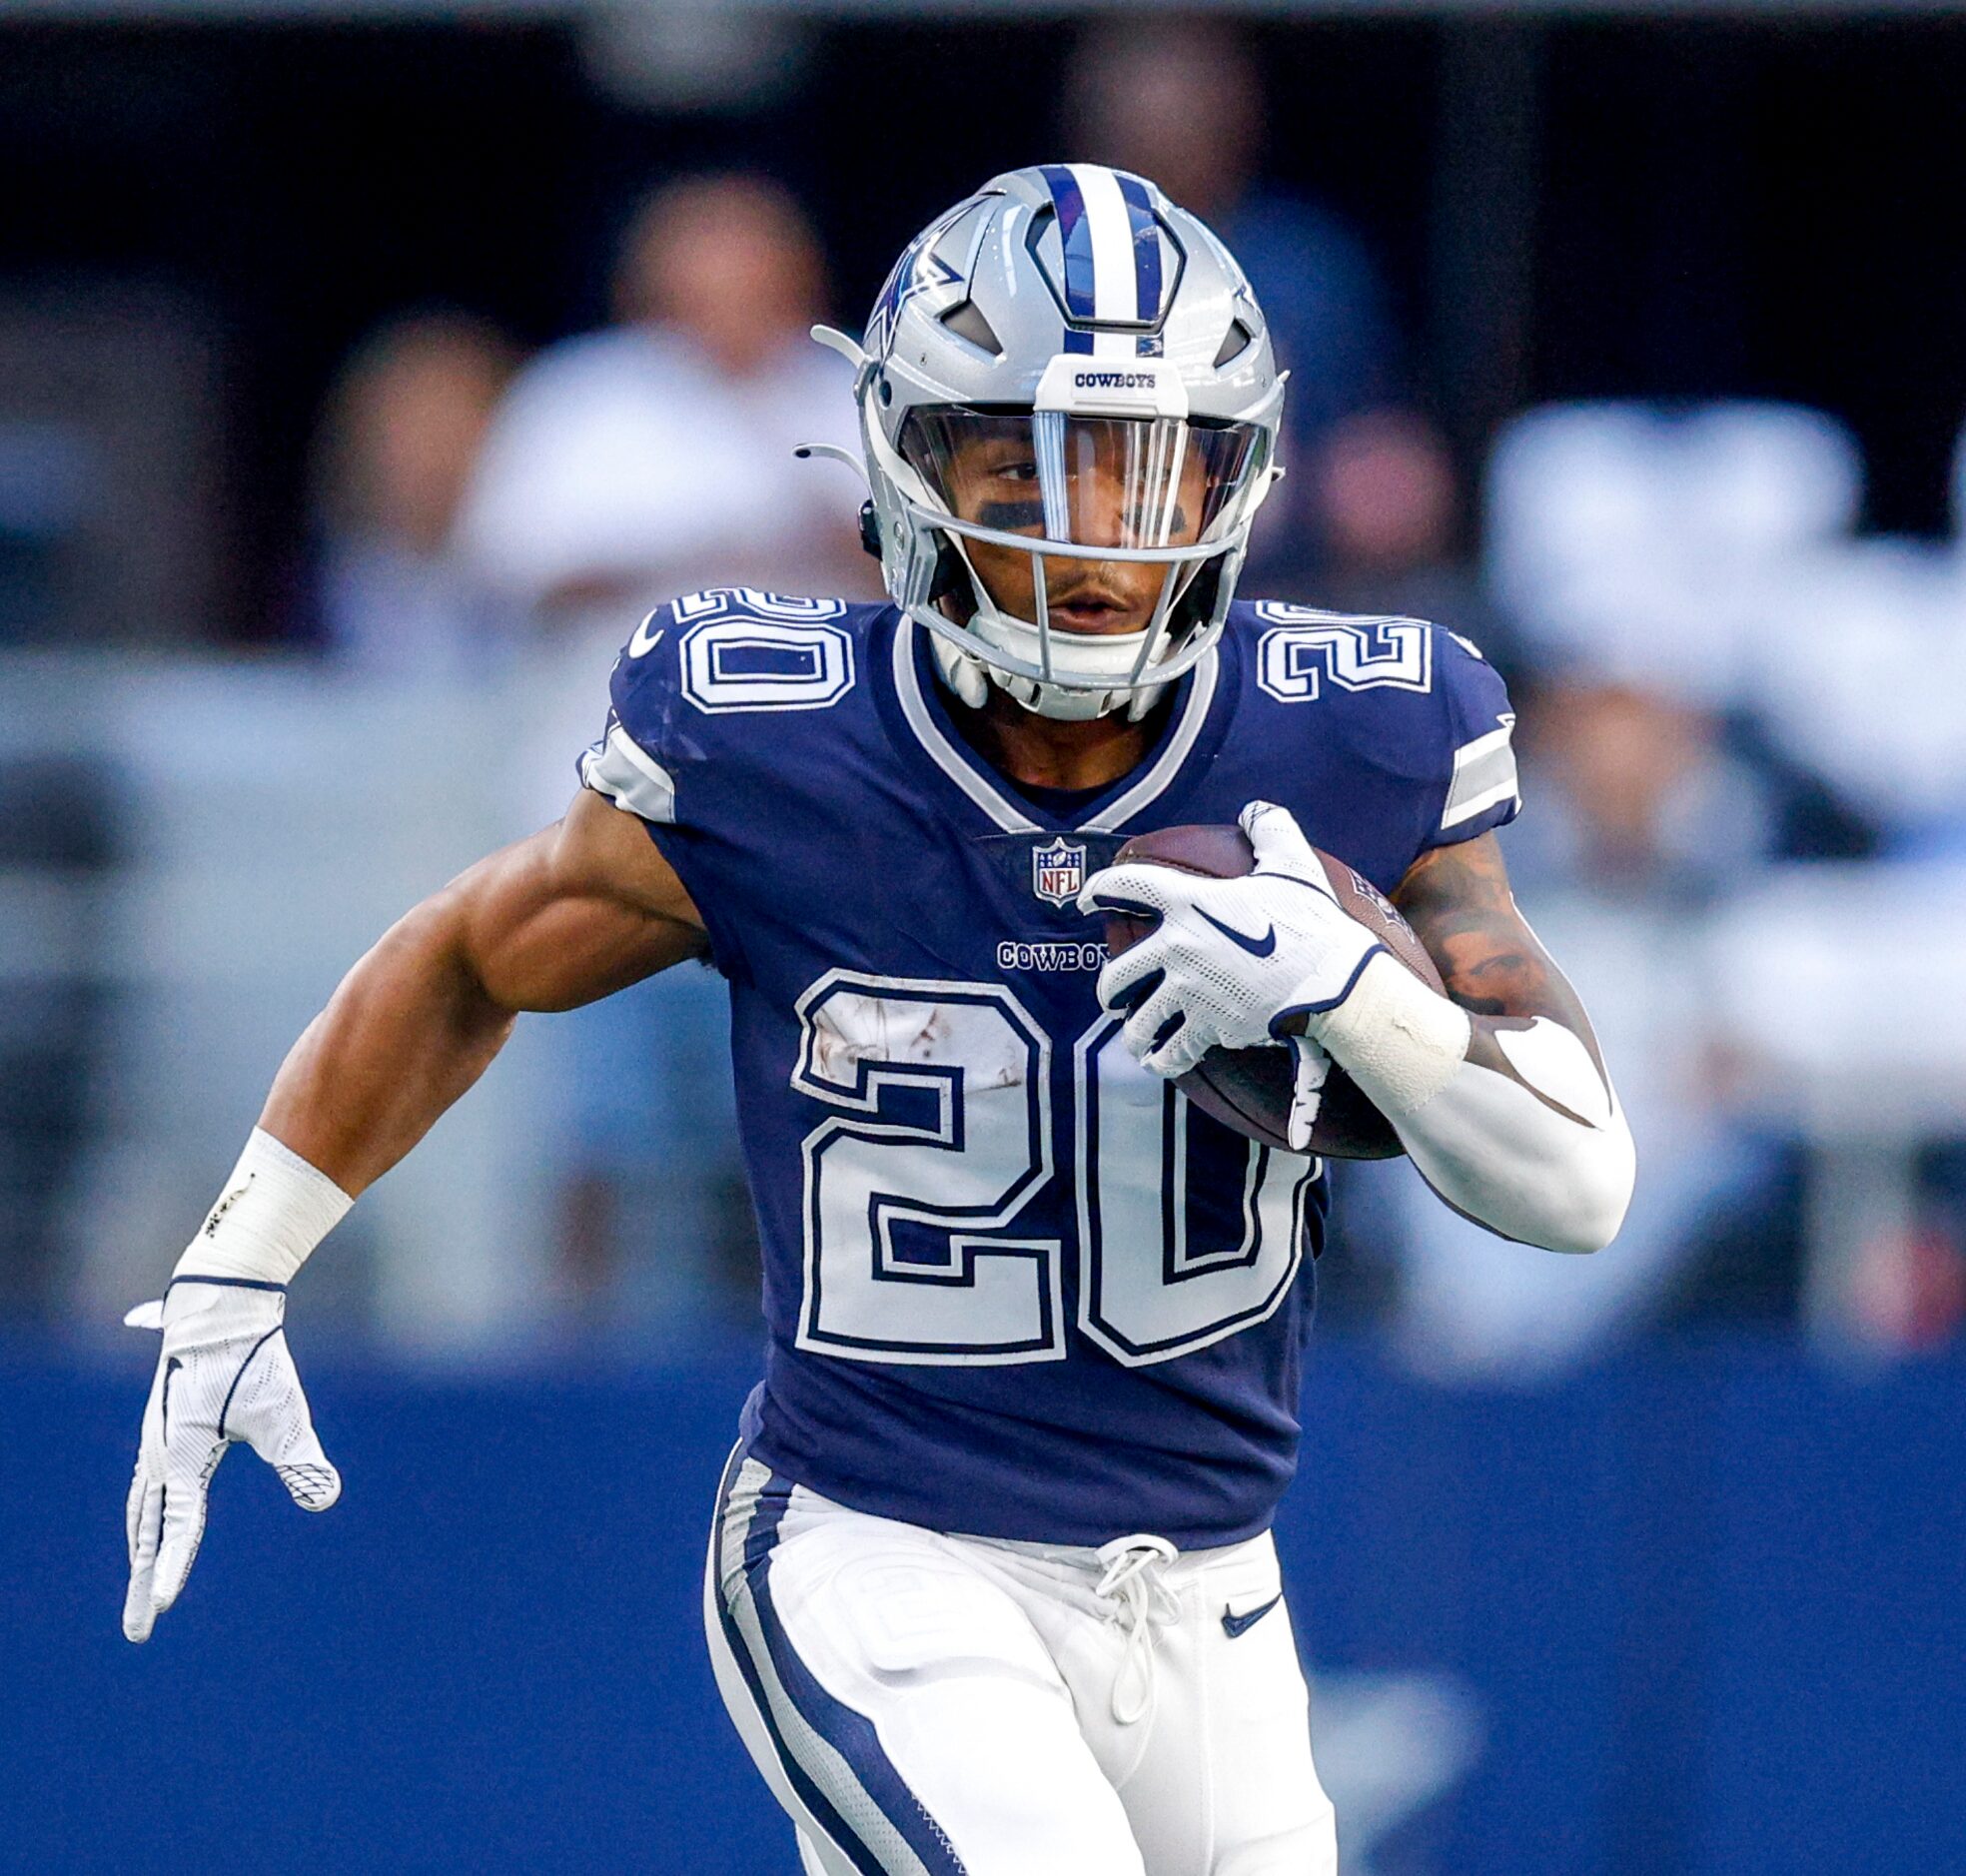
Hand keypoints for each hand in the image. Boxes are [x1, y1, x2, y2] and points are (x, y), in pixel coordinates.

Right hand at [122, 1278, 339, 1642]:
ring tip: (142, 1584)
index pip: (178, 1526)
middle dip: (144, 1580)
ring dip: (142, 1549)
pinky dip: (147, 1513)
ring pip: (143, 1509)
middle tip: (140, 1630)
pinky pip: (148, 1483)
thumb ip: (300, 1460)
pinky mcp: (163, 1427)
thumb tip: (326, 1499)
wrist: (220, 1308)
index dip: (172, 1569)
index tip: (163, 1608)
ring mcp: (155, 1441)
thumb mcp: (282, 1413)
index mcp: (180, 1457)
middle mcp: (158, 1454)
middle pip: (147, 1532)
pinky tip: (151, 1520)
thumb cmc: (252, 1361)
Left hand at [1078, 801, 1384, 1078]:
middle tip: (1112, 996)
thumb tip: (1254, 811)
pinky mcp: (1208, 1027)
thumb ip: (1269, 828)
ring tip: (1136, 1037)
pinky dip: (1165, 1060)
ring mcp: (1188, 991)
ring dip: (1134, 1033)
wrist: (1334, 980)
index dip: (1098, 888)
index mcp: (1188, 902)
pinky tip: (1162, 1061)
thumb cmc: (1311, 920)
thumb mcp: (1292, 862)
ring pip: (1138, 1022)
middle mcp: (1177, 947)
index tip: (1084, 898)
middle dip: (1108, 990)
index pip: (1127, 885)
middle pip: (1117, 975)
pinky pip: (1173, 1051)